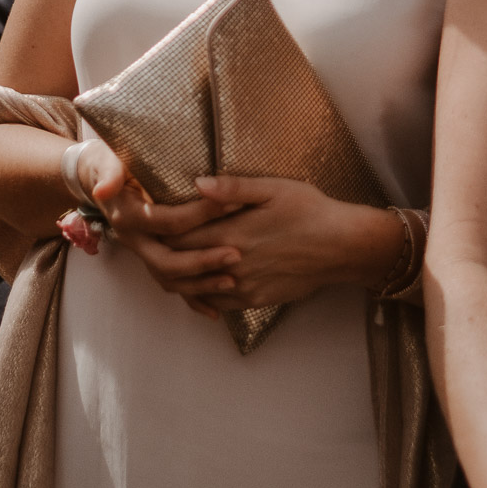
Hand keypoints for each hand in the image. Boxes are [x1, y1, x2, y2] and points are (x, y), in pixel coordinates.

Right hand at [68, 138, 242, 315]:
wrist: (97, 178)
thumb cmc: (109, 162)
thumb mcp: (106, 160)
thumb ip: (109, 172)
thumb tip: (104, 188)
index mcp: (128, 217)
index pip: (169, 222)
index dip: (202, 214)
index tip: (234, 204)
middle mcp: (133, 240)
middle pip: (168, 262)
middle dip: (203, 261)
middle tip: (237, 254)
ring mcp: (142, 253)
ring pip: (170, 279)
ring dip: (201, 283)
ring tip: (233, 279)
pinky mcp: (151, 258)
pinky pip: (171, 285)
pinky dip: (193, 298)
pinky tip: (217, 310)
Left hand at [161, 175, 393, 310]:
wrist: (341, 247)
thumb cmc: (309, 210)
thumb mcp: (272, 189)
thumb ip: (232, 187)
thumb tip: (196, 183)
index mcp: (229, 234)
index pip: (177, 236)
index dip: (157, 229)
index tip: (146, 219)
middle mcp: (229, 266)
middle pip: (179, 266)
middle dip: (160, 254)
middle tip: (146, 242)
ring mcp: (242, 287)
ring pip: (193, 290)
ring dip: (177, 277)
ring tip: (166, 261)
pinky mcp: (254, 300)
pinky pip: (216, 304)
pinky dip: (200, 295)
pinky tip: (198, 284)